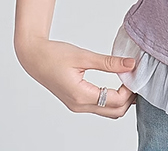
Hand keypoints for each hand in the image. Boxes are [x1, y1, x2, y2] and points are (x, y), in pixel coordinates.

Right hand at [17, 37, 137, 117]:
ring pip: (107, 112)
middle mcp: (79, 106)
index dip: (129, 90)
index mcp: (81, 95)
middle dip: (129, 98)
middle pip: (114, 112)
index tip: (134, 73)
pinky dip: (111, 99)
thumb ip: (108, 62)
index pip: (115, 101)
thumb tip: (130, 64)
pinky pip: (99, 107)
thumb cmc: (54, 55)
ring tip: (127, 81)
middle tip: (134, 79)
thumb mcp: (83, 56)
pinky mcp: (76, 102)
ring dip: (121, 100)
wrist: (33, 58)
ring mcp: (77, 106)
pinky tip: (116, 85)